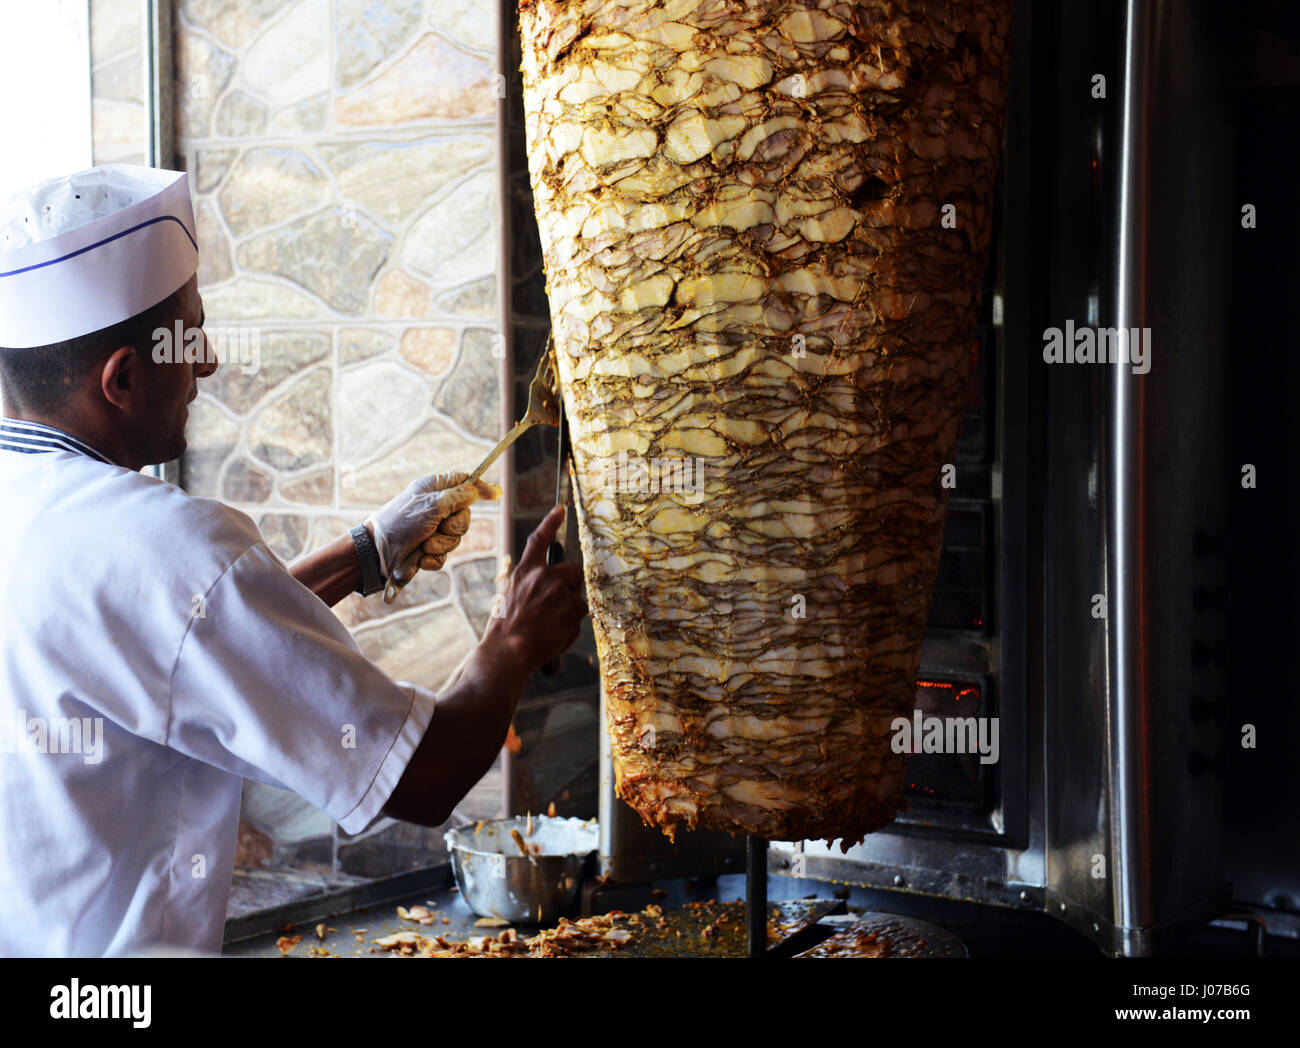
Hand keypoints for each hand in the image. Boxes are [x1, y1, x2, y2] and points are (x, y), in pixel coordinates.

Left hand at [366, 471, 499, 582]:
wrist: (377, 554)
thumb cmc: (400, 523)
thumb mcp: (431, 506)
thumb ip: (456, 497)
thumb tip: (472, 490)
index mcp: (433, 489)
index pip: (462, 481)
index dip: (478, 487)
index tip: (495, 494)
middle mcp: (434, 507)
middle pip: (464, 514)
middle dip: (455, 526)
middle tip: (440, 528)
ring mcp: (431, 529)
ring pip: (456, 537)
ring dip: (442, 544)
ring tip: (424, 545)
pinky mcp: (427, 549)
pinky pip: (444, 554)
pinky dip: (434, 558)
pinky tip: (421, 557)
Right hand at [486, 505, 587, 670]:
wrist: (508, 650)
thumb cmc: (505, 629)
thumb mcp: (510, 597)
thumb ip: (530, 586)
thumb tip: (550, 589)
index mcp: (524, 571)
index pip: (539, 539)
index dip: (551, 522)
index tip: (561, 509)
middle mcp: (543, 576)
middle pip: (574, 571)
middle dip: (573, 586)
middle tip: (560, 604)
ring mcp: (559, 591)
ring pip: (579, 596)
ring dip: (571, 608)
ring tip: (551, 625)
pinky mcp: (571, 609)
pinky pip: (580, 616)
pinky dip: (571, 626)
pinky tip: (554, 634)